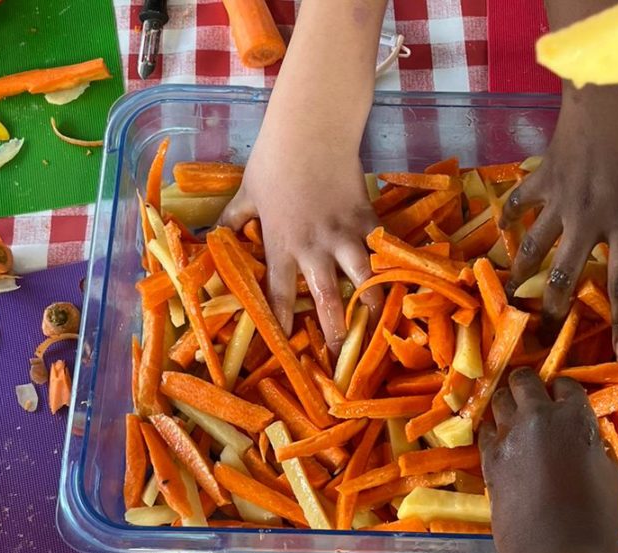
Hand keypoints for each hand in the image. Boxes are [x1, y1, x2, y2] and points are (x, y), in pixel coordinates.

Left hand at [216, 129, 381, 351]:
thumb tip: (214, 238)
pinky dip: (392, 270)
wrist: (314, 127)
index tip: (285, 347)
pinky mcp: (368, 218)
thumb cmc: (274, 158)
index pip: (278, 293)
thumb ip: (234, 220)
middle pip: (326, 299)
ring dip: (372, 306)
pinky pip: (383, 251)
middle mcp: (314, 246)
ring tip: (379, 329)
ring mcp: (345, 233)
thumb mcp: (246, 192)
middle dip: (334, 331)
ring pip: (363, 279)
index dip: (282, 323)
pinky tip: (403, 288)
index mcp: (281, 243)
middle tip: (340, 359)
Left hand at [480, 369, 617, 552]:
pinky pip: (486, 430)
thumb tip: (584, 437)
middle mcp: (536, 417)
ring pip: (499, 400)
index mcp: (574, 418)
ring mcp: (508, 436)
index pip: (565, 385)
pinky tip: (504, 444)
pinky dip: (495, 432)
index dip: (565, 392)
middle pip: (524, 380)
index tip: (565, 402)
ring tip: (517, 420)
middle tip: (534, 399)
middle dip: (529, 385)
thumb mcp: (611, 474)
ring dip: (509, 405)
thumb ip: (594, 445)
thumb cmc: (595, 518)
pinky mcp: (488, 458)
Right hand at [502, 79, 617, 358]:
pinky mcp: (544, 177)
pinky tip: (501, 229)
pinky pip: (521, 202)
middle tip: (548, 333)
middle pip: (567, 276)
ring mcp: (560, 200)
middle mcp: (588, 220)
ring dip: (525, 271)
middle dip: (557, 309)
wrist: (608, 84)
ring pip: (534, 246)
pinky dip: (511, 216)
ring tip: (516, 292)